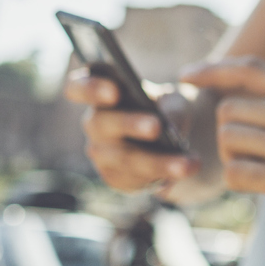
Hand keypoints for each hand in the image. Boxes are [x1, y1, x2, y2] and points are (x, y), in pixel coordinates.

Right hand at [68, 70, 204, 195]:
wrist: (176, 138)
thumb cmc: (166, 108)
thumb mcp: (174, 99)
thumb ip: (169, 107)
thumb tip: (167, 124)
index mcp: (101, 92)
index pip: (77, 87)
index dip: (89, 88)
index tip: (114, 91)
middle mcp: (94, 122)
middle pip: (102, 124)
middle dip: (130, 124)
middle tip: (156, 126)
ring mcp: (101, 152)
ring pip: (124, 158)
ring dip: (157, 161)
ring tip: (187, 163)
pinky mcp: (113, 176)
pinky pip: (133, 179)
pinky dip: (160, 175)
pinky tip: (182, 171)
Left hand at [180, 58, 264, 249]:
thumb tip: (245, 86)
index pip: (252, 70)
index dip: (214, 69)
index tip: (188, 74)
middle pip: (230, 110)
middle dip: (226, 132)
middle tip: (242, 154)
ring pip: (229, 140)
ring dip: (231, 158)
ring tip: (254, 170)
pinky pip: (236, 173)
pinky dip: (236, 181)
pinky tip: (255, 187)